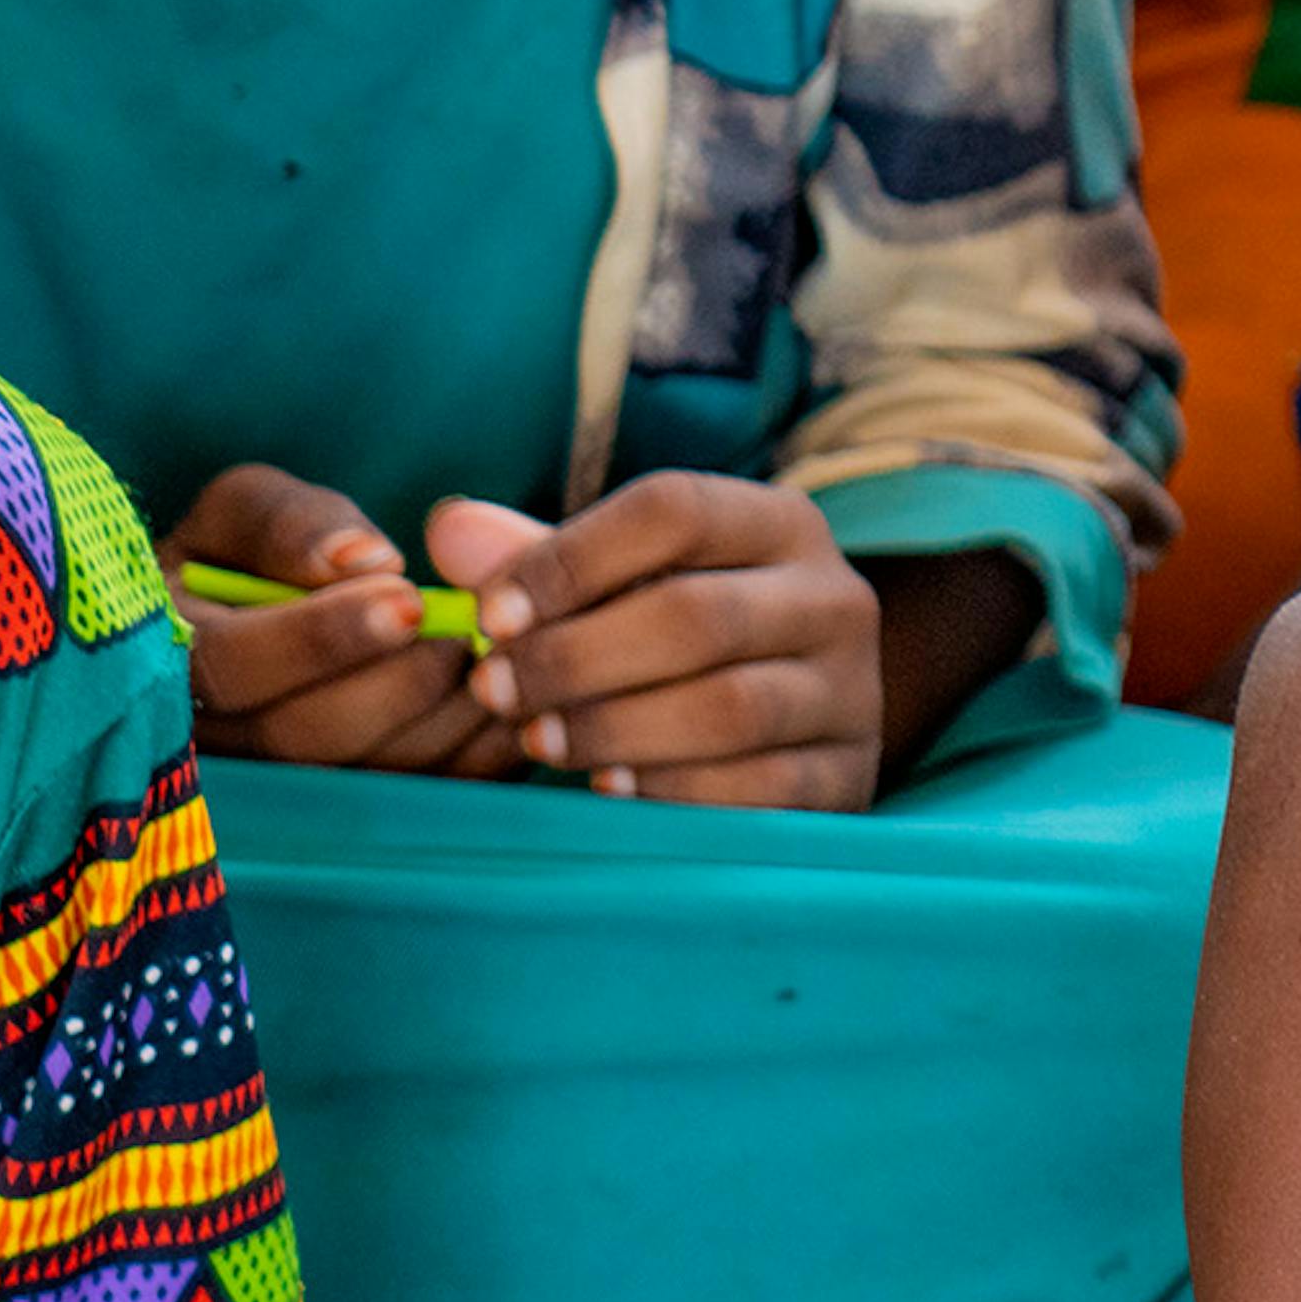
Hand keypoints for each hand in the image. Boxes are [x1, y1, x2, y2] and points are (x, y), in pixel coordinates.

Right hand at [166, 465, 493, 775]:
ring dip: (442, 722)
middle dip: (399, 681)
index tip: (407, 598)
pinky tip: (509, 707)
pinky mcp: (340, 824)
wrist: (248, 630)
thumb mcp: (244, 512)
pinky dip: (470, 762)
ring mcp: (270, 797)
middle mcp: (205, 746)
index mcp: (167, 659)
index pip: (231, 667)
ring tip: (494, 657)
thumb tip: (363, 560)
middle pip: (301, 738)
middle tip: (465, 630)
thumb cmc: (246, 558)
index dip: (320, 638)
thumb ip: (287, 522)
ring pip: (358, 783)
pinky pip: (408, 807)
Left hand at [437, 471, 896, 809]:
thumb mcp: (628, 584)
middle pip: (698, 615)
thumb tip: (450, 531)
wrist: (802, 728)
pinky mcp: (848, 776)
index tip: (488, 613)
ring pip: (729, 708)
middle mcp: (834, 597)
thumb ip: (541, 557)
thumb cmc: (688, 639)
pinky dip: (673, 791)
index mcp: (778, 523)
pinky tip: (610, 789)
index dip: (569, 558)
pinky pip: (759, 789)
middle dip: (576, 657)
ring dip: (613, 728)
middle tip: (495, 690)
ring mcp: (851, 692)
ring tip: (539, 741)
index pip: (674, 510)